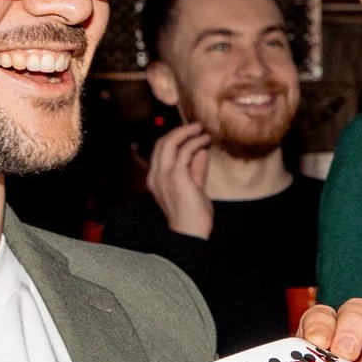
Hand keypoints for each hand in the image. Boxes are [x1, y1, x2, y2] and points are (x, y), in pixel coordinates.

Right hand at [146, 123, 215, 239]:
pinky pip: (185, 151)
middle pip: (162, 143)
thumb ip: (196, 169)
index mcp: (156, 180)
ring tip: (201, 130)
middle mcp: (155, 176)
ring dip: (187, 133)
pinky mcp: (177, 176)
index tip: (190, 133)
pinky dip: (195, 142)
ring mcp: (164, 176)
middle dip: (179, 131)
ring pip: (170, 143)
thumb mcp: (194, 188)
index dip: (174, 139)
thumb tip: (201, 152)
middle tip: (196, 126)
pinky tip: (205, 141)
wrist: (191, 235)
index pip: (160, 152)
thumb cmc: (193, 217)